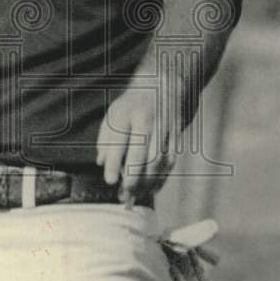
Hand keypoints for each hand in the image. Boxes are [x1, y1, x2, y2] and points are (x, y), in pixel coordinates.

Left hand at [95, 81, 184, 206]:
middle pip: (141, 154)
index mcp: (127, 113)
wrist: (163, 85)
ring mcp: (164, 128)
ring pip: (157, 161)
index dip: (114, 163)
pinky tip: (152, 189)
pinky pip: (170, 162)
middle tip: (124, 194)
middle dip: (133, 178)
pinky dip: (161, 178)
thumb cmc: (132, 106)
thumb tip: (102, 163)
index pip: (118, 140)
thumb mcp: (113, 114)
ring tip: (136, 195)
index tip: (109, 181)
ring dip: (147, 182)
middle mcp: (147, 120)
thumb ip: (105, 139)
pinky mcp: (176, 136)